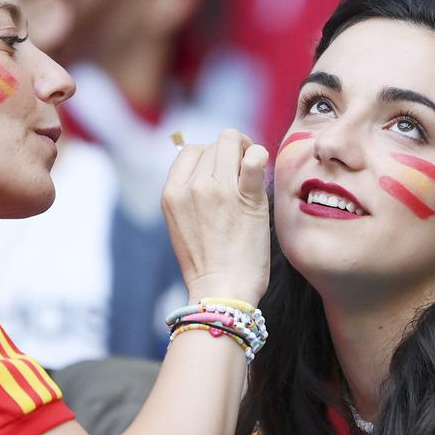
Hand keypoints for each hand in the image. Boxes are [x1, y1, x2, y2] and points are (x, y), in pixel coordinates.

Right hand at [161, 128, 269, 304]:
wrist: (222, 292)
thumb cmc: (208, 264)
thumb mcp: (182, 224)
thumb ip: (191, 195)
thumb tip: (211, 167)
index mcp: (172, 193)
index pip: (191, 150)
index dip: (211, 155)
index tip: (224, 171)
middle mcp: (191, 187)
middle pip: (213, 143)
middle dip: (231, 152)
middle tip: (244, 173)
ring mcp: (217, 190)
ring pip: (231, 141)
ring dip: (245, 150)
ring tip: (253, 172)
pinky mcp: (245, 197)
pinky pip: (254, 157)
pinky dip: (260, 155)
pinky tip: (262, 169)